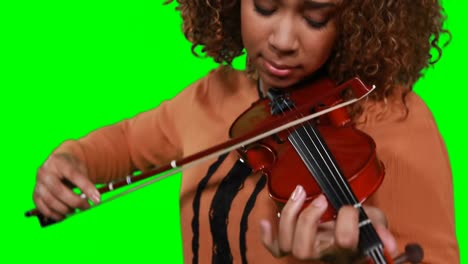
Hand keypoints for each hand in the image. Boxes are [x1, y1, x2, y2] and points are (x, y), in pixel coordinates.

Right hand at [33, 153, 99, 220]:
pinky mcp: (35, 194)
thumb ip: (86, 183)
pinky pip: (43, 208)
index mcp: (58, 162)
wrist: (58, 164)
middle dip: (76, 202)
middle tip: (87, 207)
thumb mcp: (80, 168)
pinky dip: (55, 215)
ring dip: (66, 209)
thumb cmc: (72, 167)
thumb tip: (94, 201)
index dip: (86, 188)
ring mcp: (37, 184)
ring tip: (76, 209)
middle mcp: (44, 172)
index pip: (74, 175)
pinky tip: (65, 215)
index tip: (98, 199)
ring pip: (50, 202)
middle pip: (59, 191)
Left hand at [259, 185, 396, 261]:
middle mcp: (323, 254)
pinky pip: (276, 249)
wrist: (351, 234)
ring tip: (299, 192)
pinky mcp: (293, 245)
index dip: (346, 220)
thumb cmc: (362, 225)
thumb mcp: (376, 222)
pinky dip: (267, 237)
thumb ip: (380, 229)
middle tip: (320, 199)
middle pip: (305, 249)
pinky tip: (266, 221)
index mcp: (346, 250)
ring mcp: (307, 250)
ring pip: (288, 245)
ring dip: (289, 216)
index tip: (350, 206)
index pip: (343, 241)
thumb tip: (390, 243)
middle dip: (308, 220)